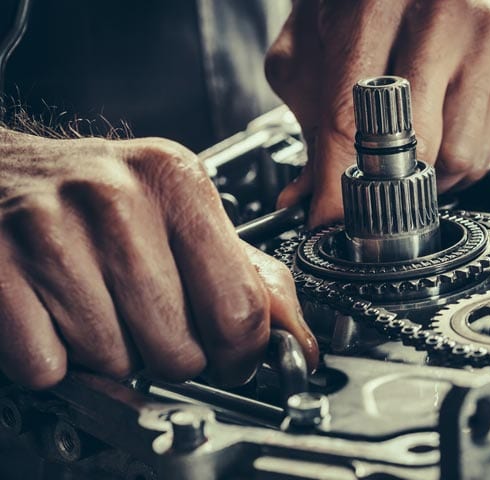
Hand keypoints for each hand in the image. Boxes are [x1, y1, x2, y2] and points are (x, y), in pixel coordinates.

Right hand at [0, 129, 317, 388]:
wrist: (3, 171)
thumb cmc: (97, 197)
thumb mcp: (181, 212)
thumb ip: (246, 273)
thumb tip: (298, 339)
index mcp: (178, 182)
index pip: (240, 309)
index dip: (239, 355)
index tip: (230, 359)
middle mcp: (117, 198)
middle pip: (179, 349)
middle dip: (169, 356)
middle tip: (149, 321)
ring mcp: (51, 230)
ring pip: (114, 361)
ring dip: (109, 355)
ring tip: (98, 306)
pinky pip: (48, 365)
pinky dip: (54, 360)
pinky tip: (56, 315)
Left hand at [265, 0, 489, 226]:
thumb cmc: (353, 11)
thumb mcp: (308, 58)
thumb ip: (308, 129)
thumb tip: (311, 203)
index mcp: (375, 2)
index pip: (354, 113)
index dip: (340, 178)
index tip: (331, 217)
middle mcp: (442, 12)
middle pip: (416, 141)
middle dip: (386, 176)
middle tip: (370, 177)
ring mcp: (488, 38)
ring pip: (458, 156)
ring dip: (427, 173)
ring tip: (407, 148)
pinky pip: (487, 151)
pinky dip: (457, 162)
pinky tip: (439, 132)